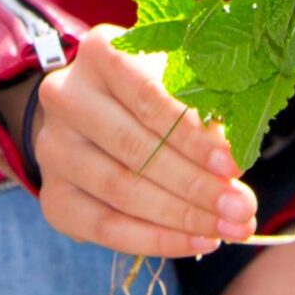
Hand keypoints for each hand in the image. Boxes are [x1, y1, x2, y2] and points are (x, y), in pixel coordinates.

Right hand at [29, 27, 254, 256]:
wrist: (98, 118)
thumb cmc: (157, 95)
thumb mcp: (182, 84)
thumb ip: (206, 112)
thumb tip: (234, 159)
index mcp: (100, 53)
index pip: (147, 96)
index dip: (192, 135)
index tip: (234, 165)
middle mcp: (65, 97)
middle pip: (133, 148)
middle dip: (195, 185)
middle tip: (242, 209)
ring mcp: (52, 149)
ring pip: (120, 191)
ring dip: (182, 217)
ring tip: (230, 229)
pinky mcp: (53, 196)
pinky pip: (104, 228)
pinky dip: (155, 240)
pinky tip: (197, 241)